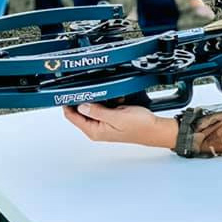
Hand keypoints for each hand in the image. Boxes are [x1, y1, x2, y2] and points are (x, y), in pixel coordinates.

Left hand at [63, 103, 177, 147]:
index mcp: (95, 131)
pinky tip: (118, 100)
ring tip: (113, 98)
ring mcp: (104, 124)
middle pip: (81, 111)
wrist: (155, 129)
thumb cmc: (140, 127)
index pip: (72, 116)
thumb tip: (81, 105)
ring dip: (101, 99)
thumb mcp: (116, 116)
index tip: (66, 92)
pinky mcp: (111, 119)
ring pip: (93, 107)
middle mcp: (97, 129)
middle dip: (88, 99)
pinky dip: (109, 101)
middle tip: (95, 91)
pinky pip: (104, 107)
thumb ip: (96, 111)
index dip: (68, 103)